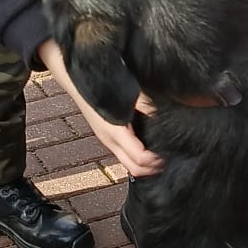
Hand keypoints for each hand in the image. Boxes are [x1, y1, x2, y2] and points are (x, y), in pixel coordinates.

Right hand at [38, 38, 162, 178]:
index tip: (171, 154)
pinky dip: (139, 157)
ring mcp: (107, 140)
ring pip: (129, 163)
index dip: (157, 160)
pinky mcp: (107, 136)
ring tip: (163, 154)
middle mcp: (110, 140)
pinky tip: (150, 147)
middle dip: (153, 168)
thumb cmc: (102, 83)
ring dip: (146, 164)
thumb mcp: (129, 94)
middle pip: (134, 168)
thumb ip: (147, 107)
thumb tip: (166, 117)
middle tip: (170, 158)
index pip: (139, 158)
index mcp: (115, 132)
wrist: (76, 78)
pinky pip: (125, 154)